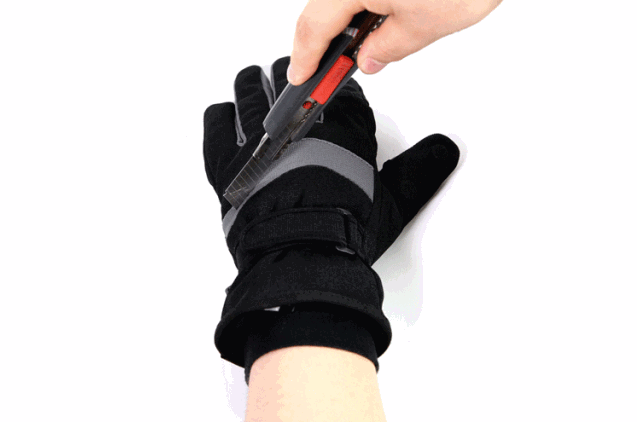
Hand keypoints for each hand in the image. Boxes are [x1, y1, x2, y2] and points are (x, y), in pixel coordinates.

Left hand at [203, 57, 458, 371]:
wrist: (301, 259)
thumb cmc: (345, 234)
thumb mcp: (396, 205)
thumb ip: (421, 170)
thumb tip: (446, 148)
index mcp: (340, 128)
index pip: (338, 93)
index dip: (336, 93)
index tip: (334, 99)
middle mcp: (297, 124)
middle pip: (292, 81)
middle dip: (297, 84)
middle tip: (296, 94)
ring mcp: (257, 139)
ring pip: (251, 89)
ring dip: (258, 88)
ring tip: (259, 93)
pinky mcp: (226, 160)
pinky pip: (218, 120)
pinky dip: (225, 116)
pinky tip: (233, 121)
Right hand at [288, 0, 503, 84]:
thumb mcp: (424, 26)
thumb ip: (387, 48)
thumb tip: (369, 58)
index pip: (314, 26)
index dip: (305, 57)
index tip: (301, 76)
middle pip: (322, 8)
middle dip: (320, 41)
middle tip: (323, 68)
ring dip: (342, 22)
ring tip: (356, 49)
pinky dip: (358, 4)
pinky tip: (373, 18)